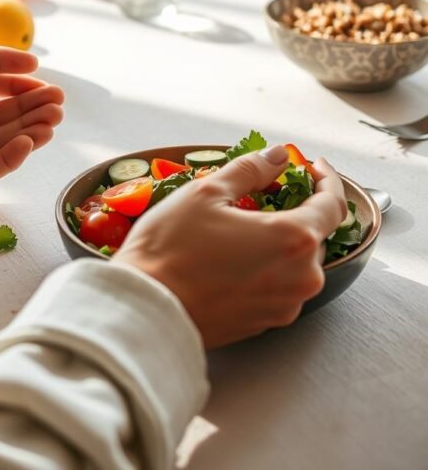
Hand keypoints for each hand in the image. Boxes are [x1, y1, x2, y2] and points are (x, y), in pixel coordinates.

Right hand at [115, 145, 346, 346]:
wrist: (146, 311)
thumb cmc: (172, 249)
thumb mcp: (208, 192)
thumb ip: (251, 169)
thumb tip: (278, 156)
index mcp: (294, 239)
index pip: (332, 204)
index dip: (325, 179)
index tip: (312, 165)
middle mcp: (301, 277)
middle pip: (315, 234)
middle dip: (297, 208)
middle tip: (269, 189)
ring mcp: (285, 305)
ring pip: (298, 262)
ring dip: (282, 238)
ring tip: (248, 222)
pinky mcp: (267, 323)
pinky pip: (280, 285)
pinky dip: (269, 264)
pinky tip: (237, 253)